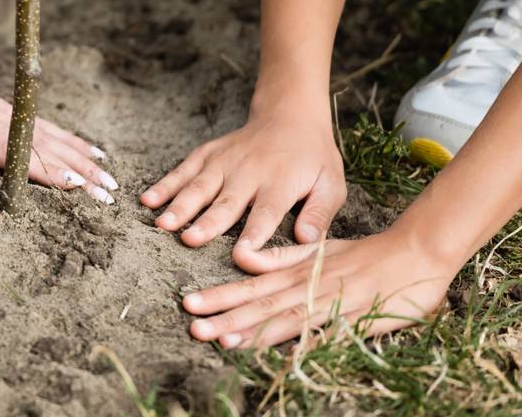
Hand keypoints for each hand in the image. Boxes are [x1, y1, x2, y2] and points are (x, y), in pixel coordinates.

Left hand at [0, 76, 115, 201]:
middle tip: (106, 193)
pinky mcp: (0, 110)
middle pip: (38, 143)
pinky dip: (68, 140)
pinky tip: (91, 154)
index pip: (8, 150)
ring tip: (109, 179)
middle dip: (74, 168)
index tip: (71, 184)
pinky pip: (40, 126)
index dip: (41, 167)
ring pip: (46, 134)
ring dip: (79, 156)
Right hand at [141, 107, 344, 248]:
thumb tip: (309, 241)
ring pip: (199, 186)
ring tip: (163, 224)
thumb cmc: (312, 158)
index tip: (241, 255)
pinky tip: (147, 200)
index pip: (267, 214)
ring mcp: (224, 162)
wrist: (290, 115)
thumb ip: (320, 213)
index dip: (254, 235)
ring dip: (180, 205)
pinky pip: (183, 170)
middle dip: (207, 222)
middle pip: (226, 202)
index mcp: (280, 183)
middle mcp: (249, 172)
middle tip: (189, 240)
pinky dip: (165, 184)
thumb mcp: (332, 184)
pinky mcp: (208, 154)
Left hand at [182, 231, 455, 347]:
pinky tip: (280, 354)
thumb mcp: (316, 250)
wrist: (415, 253)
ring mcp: (331, 304)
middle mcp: (308, 287)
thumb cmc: (362, 254)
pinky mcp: (355, 319)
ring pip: (285, 320)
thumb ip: (279, 256)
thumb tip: (241, 258)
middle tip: (193, 327)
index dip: (221, 295)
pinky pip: (324, 334)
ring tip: (222, 340)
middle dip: (225, 317)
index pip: (251, 286)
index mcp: (297, 271)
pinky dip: (302, 342)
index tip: (190, 303)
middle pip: (260, 305)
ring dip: (253, 331)